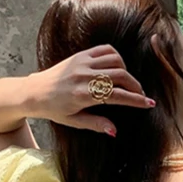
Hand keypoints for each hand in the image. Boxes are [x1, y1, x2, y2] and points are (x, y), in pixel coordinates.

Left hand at [28, 44, 154, 136]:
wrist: (34, 92)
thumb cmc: (53, 109)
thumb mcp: (74, 121)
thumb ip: (96, 124)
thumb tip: (115, 131)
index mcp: (83, 95)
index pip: (118, 96)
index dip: (136, 100)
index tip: (149, 104)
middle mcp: (84, 76)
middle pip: (121, 76)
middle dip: (135, 86)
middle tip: (140, 95)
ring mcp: (82, 63)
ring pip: (116, 61)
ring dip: (126, 71)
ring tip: (126, 83)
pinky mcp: (80, 55)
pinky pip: (105, 50)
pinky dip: (116, 57)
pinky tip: (117, 67)